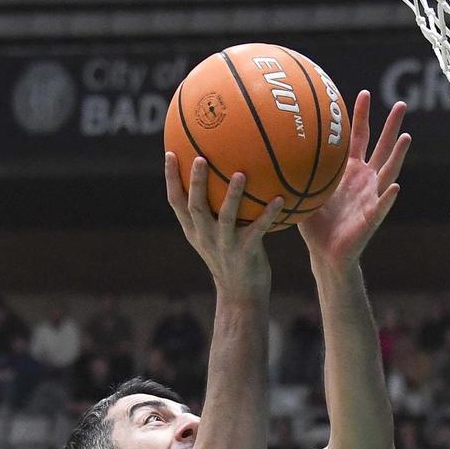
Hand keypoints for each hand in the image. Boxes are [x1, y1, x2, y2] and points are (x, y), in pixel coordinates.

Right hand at [164, 153, 282, 300]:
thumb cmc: (230, 258)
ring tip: (240, 174)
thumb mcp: (213, 237)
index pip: (176, 202)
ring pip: (226, 217)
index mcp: (194, 230)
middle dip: (196, 182)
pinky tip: (280, 198)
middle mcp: (206, 236)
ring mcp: (225, 245)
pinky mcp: (246, 252)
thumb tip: (221, 176)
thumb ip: (211, 212)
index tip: (169, 152)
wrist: (240, 295)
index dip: (171, 178)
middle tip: (200, 158)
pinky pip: (258, 229)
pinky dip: (269, 214)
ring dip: (232, 195)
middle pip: (195, 206)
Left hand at [301, 91, 409, 271]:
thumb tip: (268, 147)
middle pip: (383, 147)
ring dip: (398, 155)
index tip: (364, 94)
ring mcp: (372, 198)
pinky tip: (395, 188)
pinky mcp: (372, 219)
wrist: (325, 254)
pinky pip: (381, 207)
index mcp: (351, 170)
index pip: (359, 137)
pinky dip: (388, 198)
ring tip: (406, 137)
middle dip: (392, 126)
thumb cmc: (314, 224)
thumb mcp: (301, 190)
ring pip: (389, 172)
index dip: (362, 116)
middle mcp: (366, 180)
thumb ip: (292, 170)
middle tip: (402, 104)